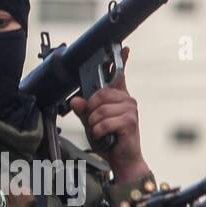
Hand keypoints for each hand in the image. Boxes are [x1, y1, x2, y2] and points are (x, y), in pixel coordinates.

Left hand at [68, 47, 148, 182]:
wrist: (122, 159)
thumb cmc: (108, 139)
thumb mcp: (91, 122)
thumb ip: (83, 110)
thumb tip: (76, 100)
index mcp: (118, 97)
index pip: (120, 75)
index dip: (122, 60)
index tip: (124, 47)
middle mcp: (126, 99)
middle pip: (99, 94)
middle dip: (91, 110)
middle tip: (95, 122)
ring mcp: (130, 109)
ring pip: (99, 109)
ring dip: (94, 123)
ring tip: (101, 131)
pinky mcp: (130, 121)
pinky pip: (103, 121)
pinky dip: (98, 131)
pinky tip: (104, 136)